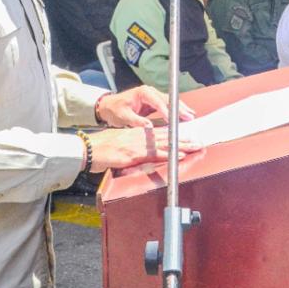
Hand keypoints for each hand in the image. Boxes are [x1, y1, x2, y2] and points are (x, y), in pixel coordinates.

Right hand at [86, 126, 201, 172]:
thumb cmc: (103, 148)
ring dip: (182, 145)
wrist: (88, 149)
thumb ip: (136, 146)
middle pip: (167, 136)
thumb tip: (146, 151)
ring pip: (165, 143)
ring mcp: (138, 145)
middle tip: (200, 141)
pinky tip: (180, 155)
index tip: (190, 136)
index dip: (177, 134)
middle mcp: (141, 136)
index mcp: (139, 133)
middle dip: (185, 139)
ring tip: (196, 146)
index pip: (162, 132)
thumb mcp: (122, 143)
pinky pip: (156, 154)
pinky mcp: (134, 154)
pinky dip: (169, 154)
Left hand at [96, 86, 195, 127]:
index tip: (173, 120)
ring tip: (191, 116)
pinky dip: (176, 111)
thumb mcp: (123, 116)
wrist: (109, 106)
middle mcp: (151, 92)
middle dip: (179, 109)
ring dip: (181, 109)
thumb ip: (136, 121)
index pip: (158, 102)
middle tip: (189, 117)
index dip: (167, 111)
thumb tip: (148, 127)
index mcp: (143, 92)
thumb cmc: (115, 110)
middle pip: (168, 100)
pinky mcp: (155, 102)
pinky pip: (168, 105)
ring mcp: (154, 96)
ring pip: (171, 102)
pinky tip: (185, 115)